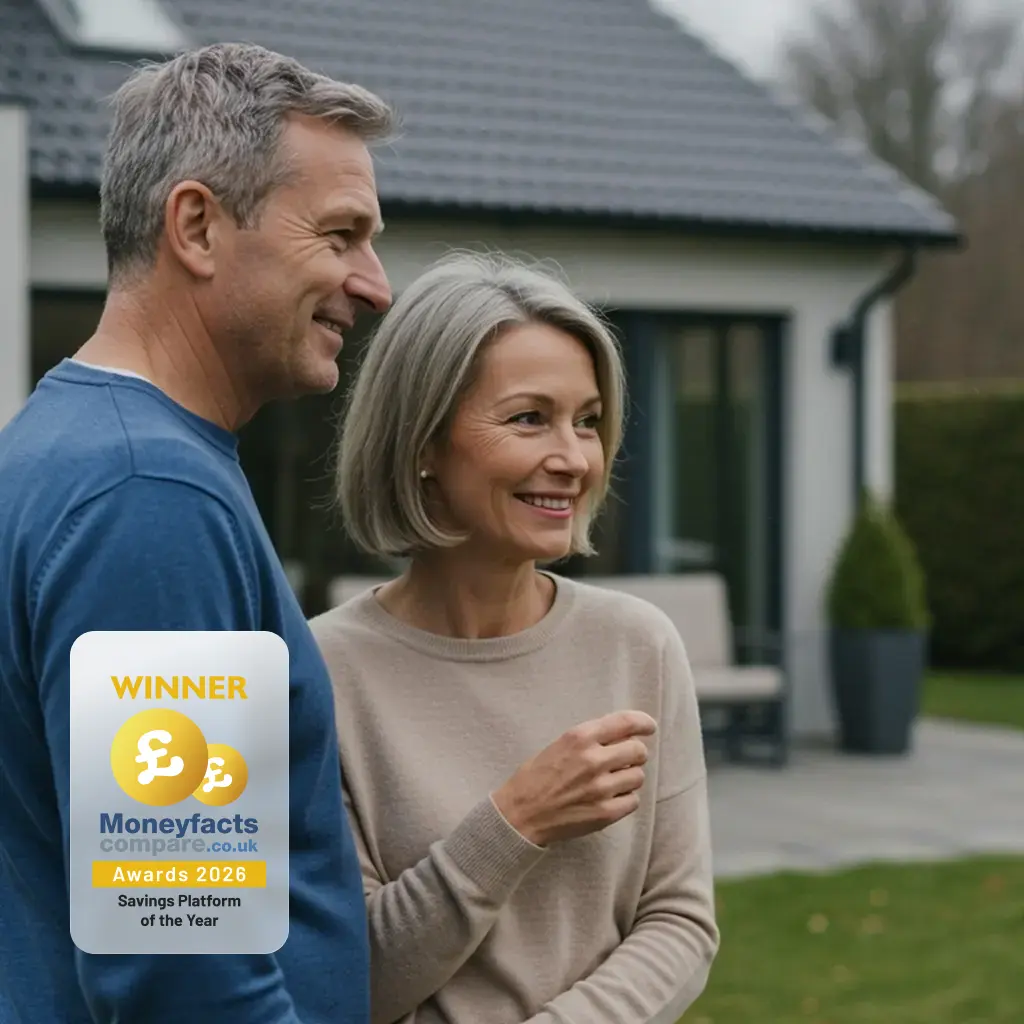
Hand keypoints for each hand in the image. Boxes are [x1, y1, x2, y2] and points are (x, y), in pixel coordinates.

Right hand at [491, 711, 656, 846]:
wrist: (520, 814)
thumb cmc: (536, 777)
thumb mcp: (559, 744)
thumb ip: (590, 738)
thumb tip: (624, 734)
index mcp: (580, 737)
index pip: (626, 722)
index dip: (643, 723)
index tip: (649, 727)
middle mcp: (593, 759)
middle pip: (638, 750)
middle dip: (635, 754)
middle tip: (625, 759)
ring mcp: (601, 788)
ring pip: (638, 776)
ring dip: (629, 777)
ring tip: (611, 781)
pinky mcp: (605, 813)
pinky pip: (633, 800)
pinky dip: (625, 799)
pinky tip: (609, 798)